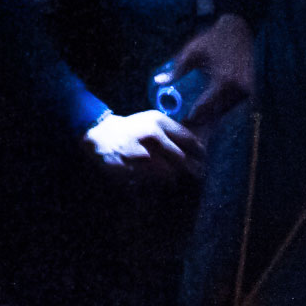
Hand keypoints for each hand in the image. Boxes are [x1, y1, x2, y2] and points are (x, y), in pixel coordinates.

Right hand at [84, 109, 204, 185]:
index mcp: (158, 122)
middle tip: (198, 174)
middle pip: (182, 160)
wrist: (101, 134)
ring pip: (169, 174)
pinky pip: (152, 183)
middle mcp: (151, 137)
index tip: (204, 157)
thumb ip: (173, 130)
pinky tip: (159, 183)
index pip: (189, 139)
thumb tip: (197, 144)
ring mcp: (141, 155)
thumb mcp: (152, 120)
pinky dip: (158, 185)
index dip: (200, 151)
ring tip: (178, 179)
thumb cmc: (132, 128)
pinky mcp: (132, 170)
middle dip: (192, 169)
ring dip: (175, 179)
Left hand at [158, 13, 255, 129]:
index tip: (183, 118)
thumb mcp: (193, 52)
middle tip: (188, 119)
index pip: (206, 107)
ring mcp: (247, 90)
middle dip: (203, 117)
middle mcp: (239, 89)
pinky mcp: (251, 88)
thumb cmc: (214, 39)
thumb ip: (177, 69)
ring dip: (213, 113)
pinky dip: (222, 106)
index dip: (193, 115)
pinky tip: (212, 106)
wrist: (241, 28)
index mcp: (224, 82)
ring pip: (226, 109)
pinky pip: (234, 103)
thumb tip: (158, 81)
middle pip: (217, 112)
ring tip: (198, 113)